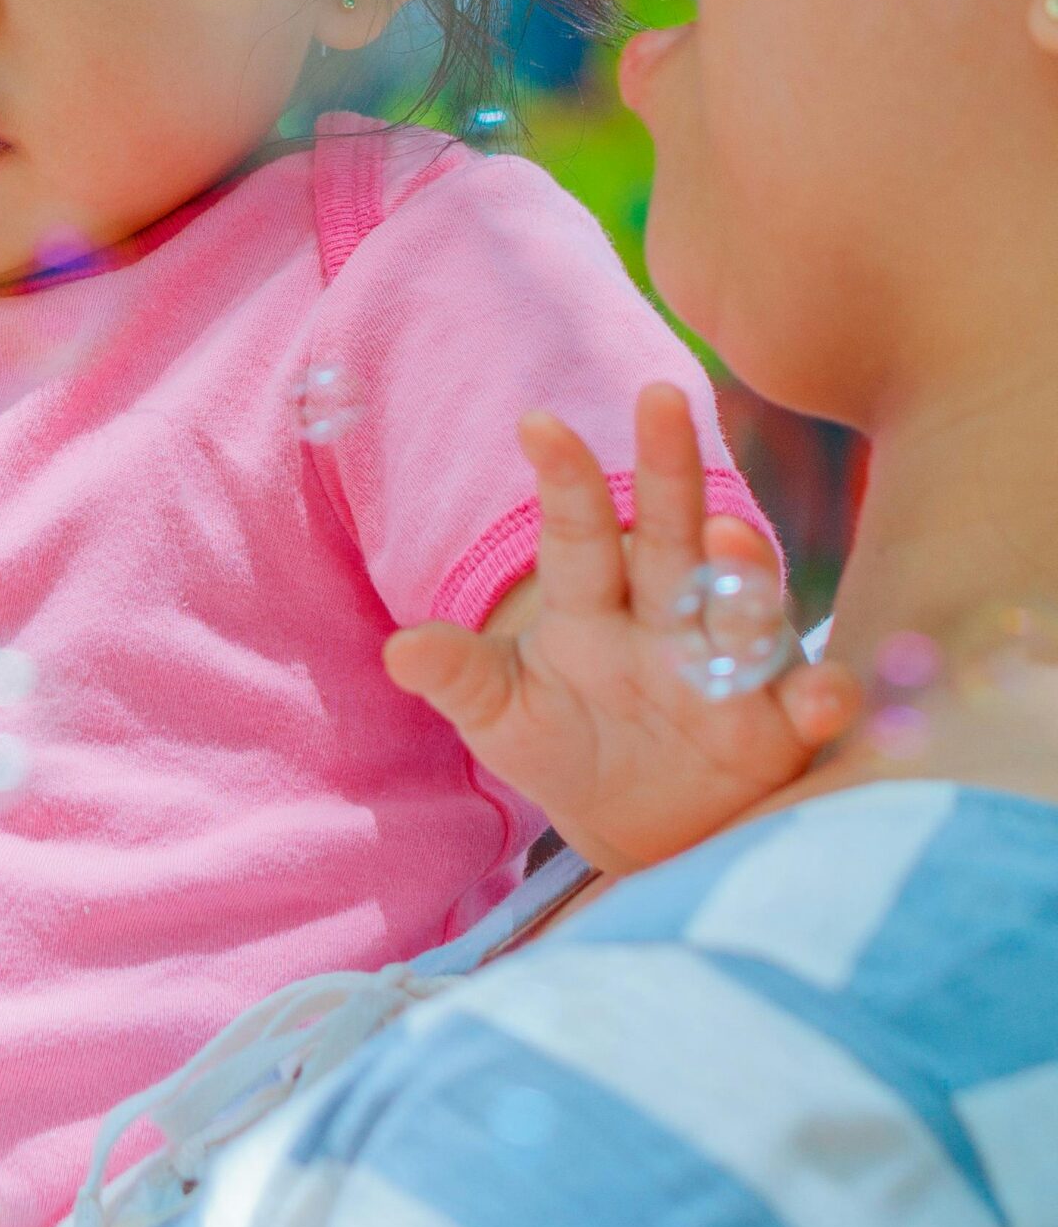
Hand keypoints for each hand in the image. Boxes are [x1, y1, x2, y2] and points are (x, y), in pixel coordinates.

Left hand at [383, 383, 860, 874]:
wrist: (638, 829)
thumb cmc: (565, 748)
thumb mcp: (502, 715)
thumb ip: (460, 677)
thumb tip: (398, 653)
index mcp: (593, 603)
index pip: (576, 533)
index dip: (563, 478)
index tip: (537, 421)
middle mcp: (668, 615)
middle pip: (670, 533)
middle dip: (668, 469)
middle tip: (659, 397)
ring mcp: (728, 667)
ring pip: (742, 604)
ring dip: (742, 570)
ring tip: (727, 532)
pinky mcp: (781, 730)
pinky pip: (809, 706)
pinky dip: (824, 696)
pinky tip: (828, 688)